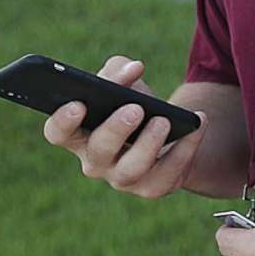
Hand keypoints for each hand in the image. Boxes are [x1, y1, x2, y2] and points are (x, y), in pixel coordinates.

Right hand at [44, 56, 205, 199]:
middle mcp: (95, 161)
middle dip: (115, 129)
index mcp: (78, 135)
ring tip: (163, 119)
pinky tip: (197, 126)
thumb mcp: (123, 83)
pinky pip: (168, 173)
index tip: (78, 104)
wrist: (168, 133)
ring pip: (131, 170)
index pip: (57, 133)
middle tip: (135, 108)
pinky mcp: (153, 187)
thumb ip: (119, 70)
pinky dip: (185, 148)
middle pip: (98, 150)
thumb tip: (133, 68)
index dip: (63, 121)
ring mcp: (122, 178)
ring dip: (148, 144)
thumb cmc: (133, 104)